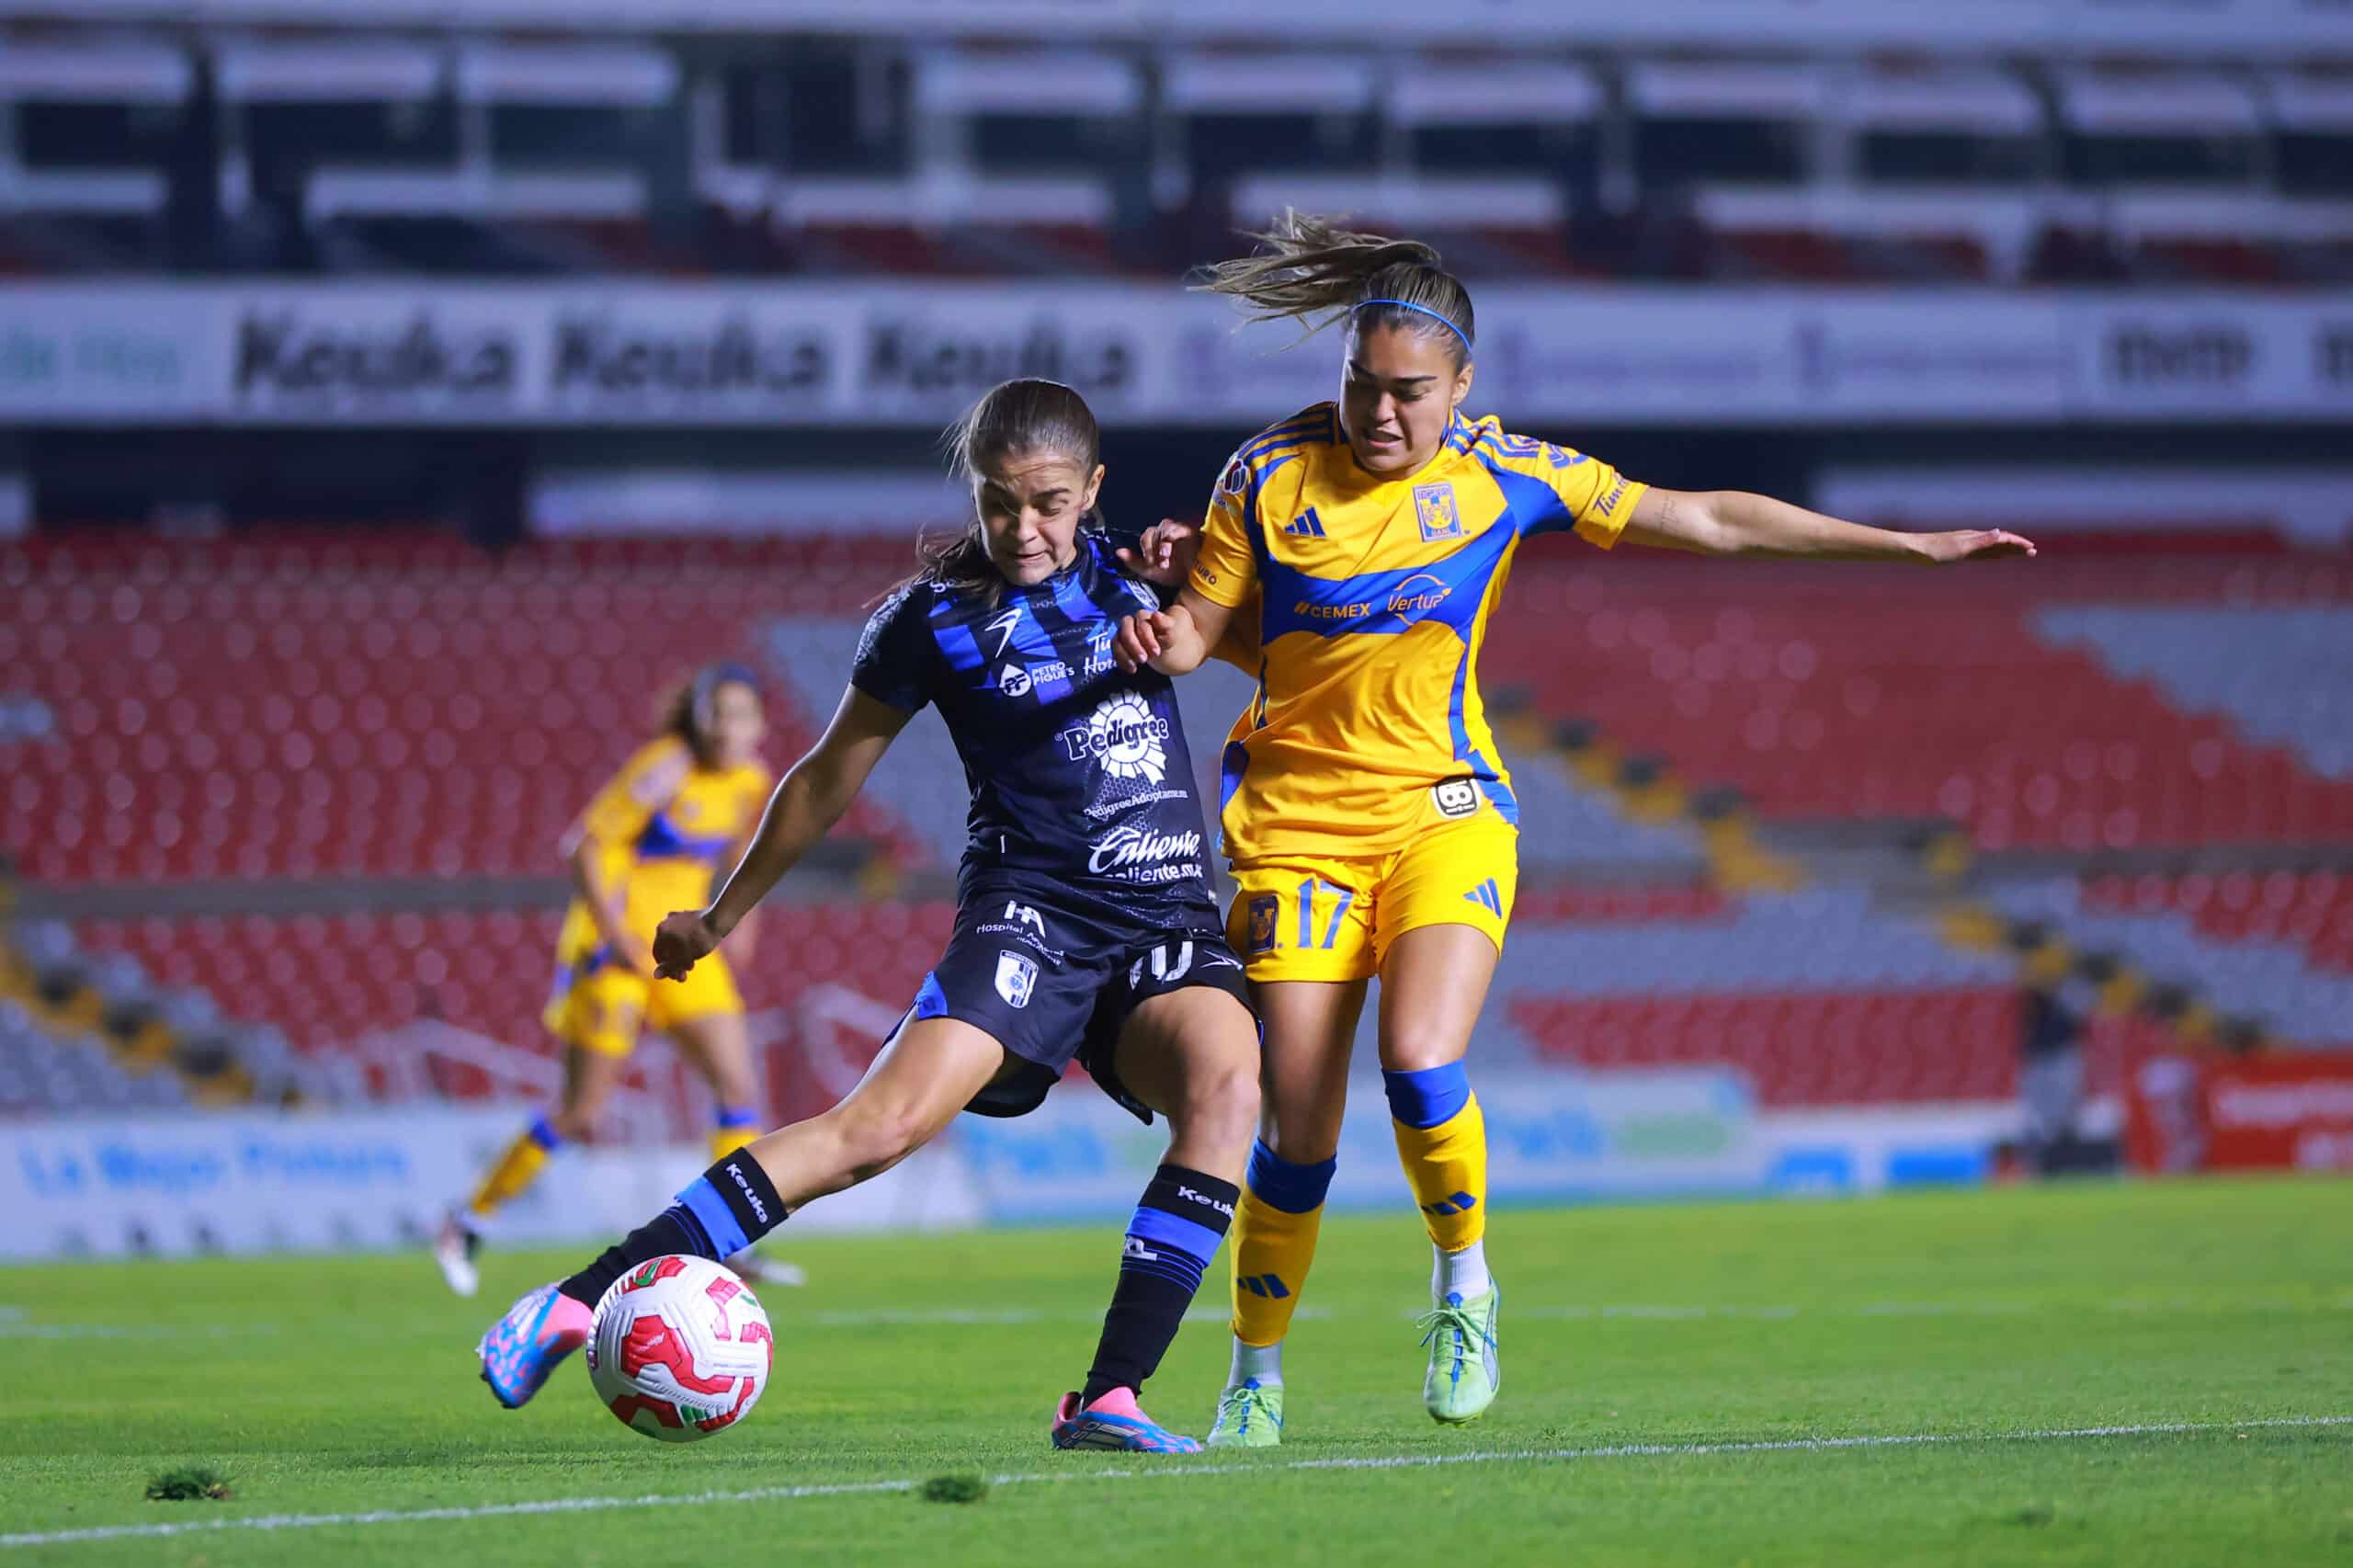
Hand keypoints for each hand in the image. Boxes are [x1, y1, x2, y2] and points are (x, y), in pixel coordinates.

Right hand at [651, 909, 720, 981]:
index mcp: (661, 930)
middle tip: (684, 975)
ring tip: (691, 966)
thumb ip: (669, 967)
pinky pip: (683, 933)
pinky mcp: (689, 916)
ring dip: (681, 955)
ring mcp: (677, 917)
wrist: (720, 920)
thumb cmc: (701, 940)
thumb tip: (655, 976)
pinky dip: (686, 943)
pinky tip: (695, 952)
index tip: (676, 976)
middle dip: (675, 963)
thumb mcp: (684, 958)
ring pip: (675, 940)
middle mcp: (666, 921)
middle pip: (666, 947)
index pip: (657, 954)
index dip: (665, 968)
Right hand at [1113, 609, 1172, 672]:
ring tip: (1135, 667)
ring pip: (1117, 641)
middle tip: (1144, 659)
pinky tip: (1132, 669)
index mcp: (1144, 616)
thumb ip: (1165, 624)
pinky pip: (1115, 651)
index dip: (1146, 636)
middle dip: (1133, 646)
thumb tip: (1155, 615)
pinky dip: (1121, 661)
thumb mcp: (1171, 633)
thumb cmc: (1167, 636)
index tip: (1157, 652)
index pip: (1141, 621)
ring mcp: (1123, 633)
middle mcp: (1131, 622)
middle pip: (1126, 630)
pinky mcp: (1119, 644)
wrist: (1164, 646)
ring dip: (1124, 655)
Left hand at [1114, 518, 1199, 585]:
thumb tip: (1118, 551)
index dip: (1146, 550)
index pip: (1145, 538)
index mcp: (1154, 541)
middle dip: (1153, 549)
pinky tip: (1172, 547)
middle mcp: (1164, 533)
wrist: (1195, 580)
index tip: (1150, 563)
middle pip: (1152, 532)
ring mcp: (1177, 531)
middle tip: (1161, 564)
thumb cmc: (1174, 574)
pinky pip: (1178, 527)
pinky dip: (1173, 535)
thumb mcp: (1151, 572)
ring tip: (1166, 557)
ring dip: (1162, 543)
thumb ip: (1134, 562)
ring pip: (1164, 527)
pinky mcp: (1189, 531)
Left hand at [1916, 528, 2036, 564]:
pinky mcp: (1959, 551)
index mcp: (1976, 537)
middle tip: (2033, 552)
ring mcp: (1966, 544)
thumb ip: (1981, 541)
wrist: (1913, 549)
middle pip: (2000, 542)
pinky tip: (1995, 555)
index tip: (2031, 549)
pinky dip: (1993, 553)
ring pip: (1992, 547)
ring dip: (2007, 550)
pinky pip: (1982, 552)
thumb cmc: (1935, 550)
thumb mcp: (1960, 548)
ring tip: (2020, 553)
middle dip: (2016, 547)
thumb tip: (2000, 532)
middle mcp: (1973, 538)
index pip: (2003, 538)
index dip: (2018, 543)